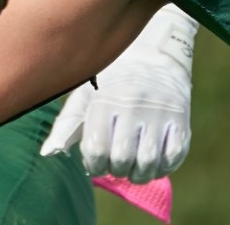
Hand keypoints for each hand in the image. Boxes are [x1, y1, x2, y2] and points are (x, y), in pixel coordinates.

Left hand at [40, 5, 196, 182]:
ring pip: (148, 163)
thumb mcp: (86, 93)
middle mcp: (133, 105)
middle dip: (116, 170)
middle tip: (116, 165)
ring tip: (134, 168)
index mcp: (105, 99)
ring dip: (139, 175)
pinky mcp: (181, 118)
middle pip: (122, 159)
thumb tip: (48, 152)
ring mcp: (160, 112)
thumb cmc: (112, 80)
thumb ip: (67, 124)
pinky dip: (163, 168)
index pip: (96, 149)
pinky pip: (174, 156)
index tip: (96, 162)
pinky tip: (154, 163)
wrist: (155, 53)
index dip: (93, 165)